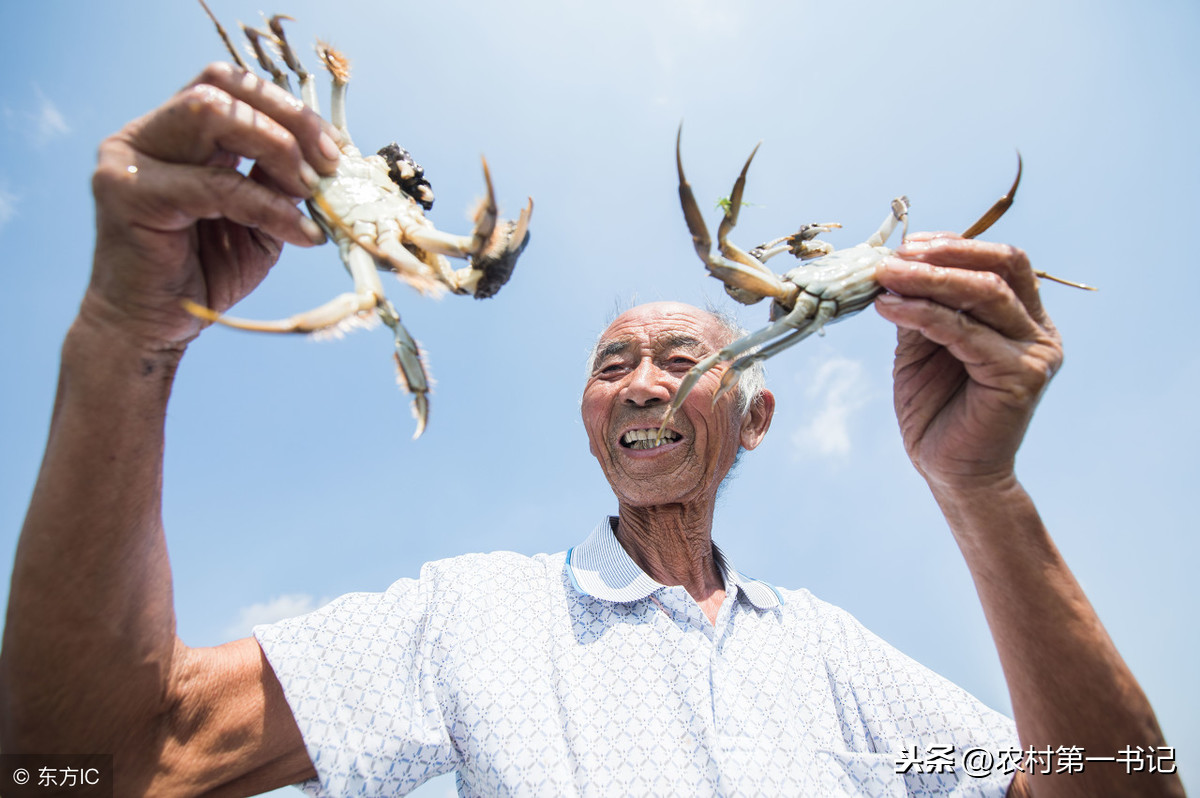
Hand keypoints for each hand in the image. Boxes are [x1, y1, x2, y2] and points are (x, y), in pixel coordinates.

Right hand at [84, 63, 340, 348]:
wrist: (153, 327)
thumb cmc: (206, 272)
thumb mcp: (259, 218)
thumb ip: (280, 182)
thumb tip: (326, 157)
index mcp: (177, 134)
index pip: (233, 87)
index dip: (290, 109)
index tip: (336, 149)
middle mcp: (147, 134)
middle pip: (222, 86)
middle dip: (289, 118)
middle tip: (330, 162)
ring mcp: (130, 158)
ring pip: (210, 113)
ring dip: (276, 147)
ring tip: (312, 190)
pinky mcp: (128, 193)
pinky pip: (215, 184)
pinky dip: (268, 205)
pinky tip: (302, 232)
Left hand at [873, 233, 1062, 490]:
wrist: (950, 471)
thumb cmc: (936, 409)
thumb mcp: (922, 347)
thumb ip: (920, 308)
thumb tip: (893, 268)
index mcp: (1023, 317)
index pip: (1001, 262)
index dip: (955, 246)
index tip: (907, 245)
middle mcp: (1038, 331)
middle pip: (1000, 268)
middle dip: (944, 256)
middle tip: (895, 256)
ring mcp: (1036, 353)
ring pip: (985, 294)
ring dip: (929, 280)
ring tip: (886, 276)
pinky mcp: (1022, 377)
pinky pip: (967, 333)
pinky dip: (925, 314)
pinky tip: (890, 308)